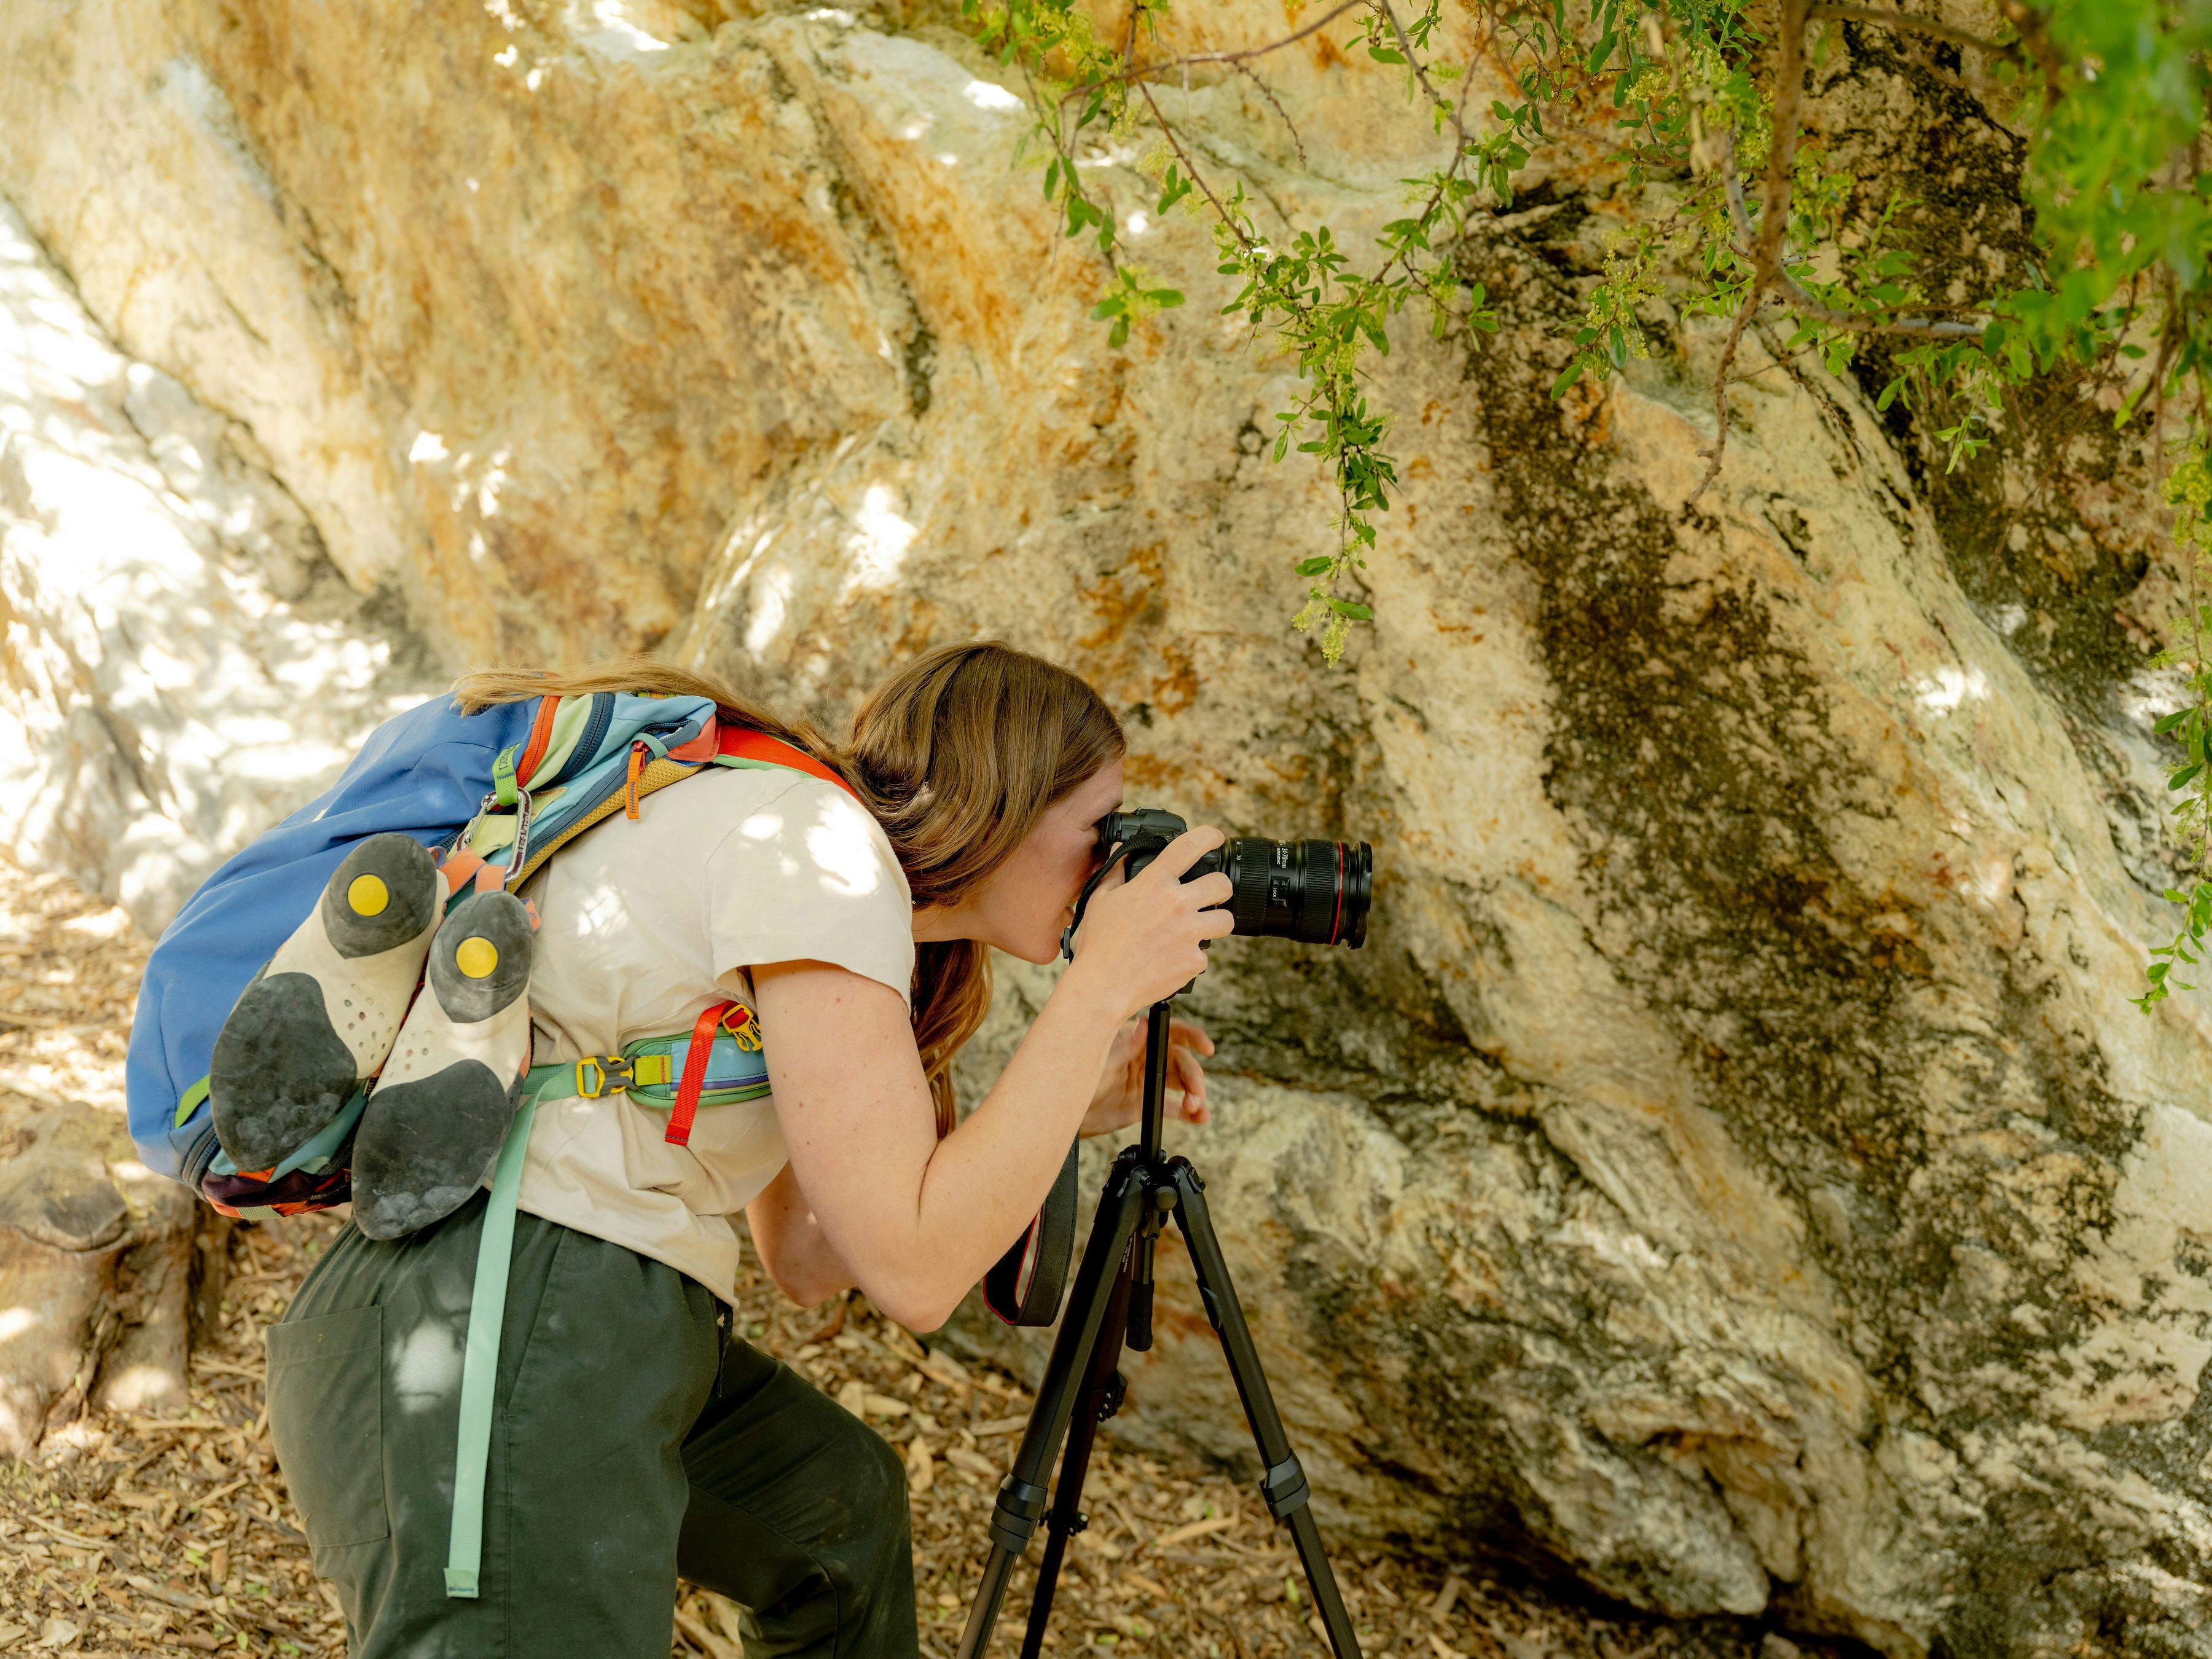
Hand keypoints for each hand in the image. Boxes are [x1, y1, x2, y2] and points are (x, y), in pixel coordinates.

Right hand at [1064, 826, 1235, 1020]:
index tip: (1215, 837)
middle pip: (1221, 884)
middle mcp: (1176, 904)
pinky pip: (1205, 955)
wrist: (1104, 986)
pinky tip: (1174, 960)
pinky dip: (1193, 958)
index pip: (1189, 846)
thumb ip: (1115, 872)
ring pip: (1225, 920)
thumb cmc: (1098, 945)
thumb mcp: (1099, 901)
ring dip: (1215, 923)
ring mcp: (1189, 933)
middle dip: (1220, 888)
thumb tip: (1118, 850)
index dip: (1208, 836)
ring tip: (1199, 929)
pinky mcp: (1194, 960)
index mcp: (1154, 884)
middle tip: (1211, 895)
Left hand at [1078, 1016, 1214, 1136]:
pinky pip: (1173, 1106)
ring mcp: (1147, 1081)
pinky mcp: (1146, 1104)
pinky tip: (1200, 1117)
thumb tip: (1144, 1024)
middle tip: (1196, 1094)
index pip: (1172, 1032)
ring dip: (1195, 1094)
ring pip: (1181, 1084)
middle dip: (1194, 1076)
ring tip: (1195, 1108)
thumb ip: (1125, 1045)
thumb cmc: (1075, 1076)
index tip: (1207, 1048)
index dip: (1193, 1037)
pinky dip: (1189, 1112)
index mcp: (1137, 1039)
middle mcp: (1146, 1058)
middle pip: (1181, 1062)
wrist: (1064, 1111)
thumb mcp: (1101, 1058)